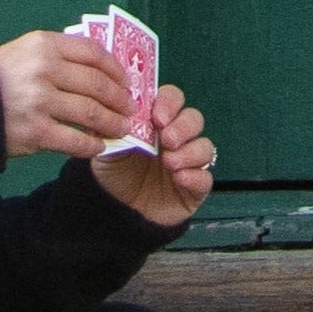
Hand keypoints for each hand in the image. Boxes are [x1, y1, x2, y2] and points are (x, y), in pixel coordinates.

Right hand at [0, 29, 139, 160]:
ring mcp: (40, 102)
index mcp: (44, 44)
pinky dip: (92, 145)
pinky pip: (75, 140)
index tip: (126, 81)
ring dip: (112, 122)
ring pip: (91, 113)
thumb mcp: (25, 52)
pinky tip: (98, 146)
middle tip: (130, 108)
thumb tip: (101, 70)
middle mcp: (44, 69)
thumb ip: (59, 56)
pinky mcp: (36, 132)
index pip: (93, 53)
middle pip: (97, 84)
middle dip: (120, 98)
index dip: (116, 69)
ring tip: (121, 128)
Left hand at [94, 84, 216, 230]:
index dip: (170, 103)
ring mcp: (189, 162)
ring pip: (205, 147)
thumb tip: (110, 110)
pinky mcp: (195, 187)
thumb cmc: (115, 174)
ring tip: (170, 163)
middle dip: (183, 126)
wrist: (119, 212)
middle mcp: (177, 138)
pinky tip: (179, 179)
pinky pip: (206, 178)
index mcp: (158, 122)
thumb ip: (109, 129)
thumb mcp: (106, 149)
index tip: (158, 117)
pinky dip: (195, 176)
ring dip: (190, 152)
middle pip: (194, 119)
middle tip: (167, 140)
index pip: (173, 99)